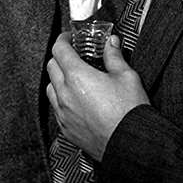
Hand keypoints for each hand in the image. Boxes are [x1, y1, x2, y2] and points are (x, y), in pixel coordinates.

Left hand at [46, 33, 148, 160]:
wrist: (132, 144)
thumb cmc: (130, 112)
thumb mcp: (127, 76)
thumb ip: (114, 56)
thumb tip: (111, 43)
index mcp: (77, 77)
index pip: (59, 50)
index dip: (63, 39)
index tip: (68, 38)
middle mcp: (65, 94)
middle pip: (51, 67)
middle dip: (60, 57)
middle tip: (73, 55)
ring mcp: (64, 113)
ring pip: (50, 88)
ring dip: (57, 79)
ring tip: (72, 78)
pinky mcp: (66, 129)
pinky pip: (56, 108)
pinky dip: (60, 99)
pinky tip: (74, 100)